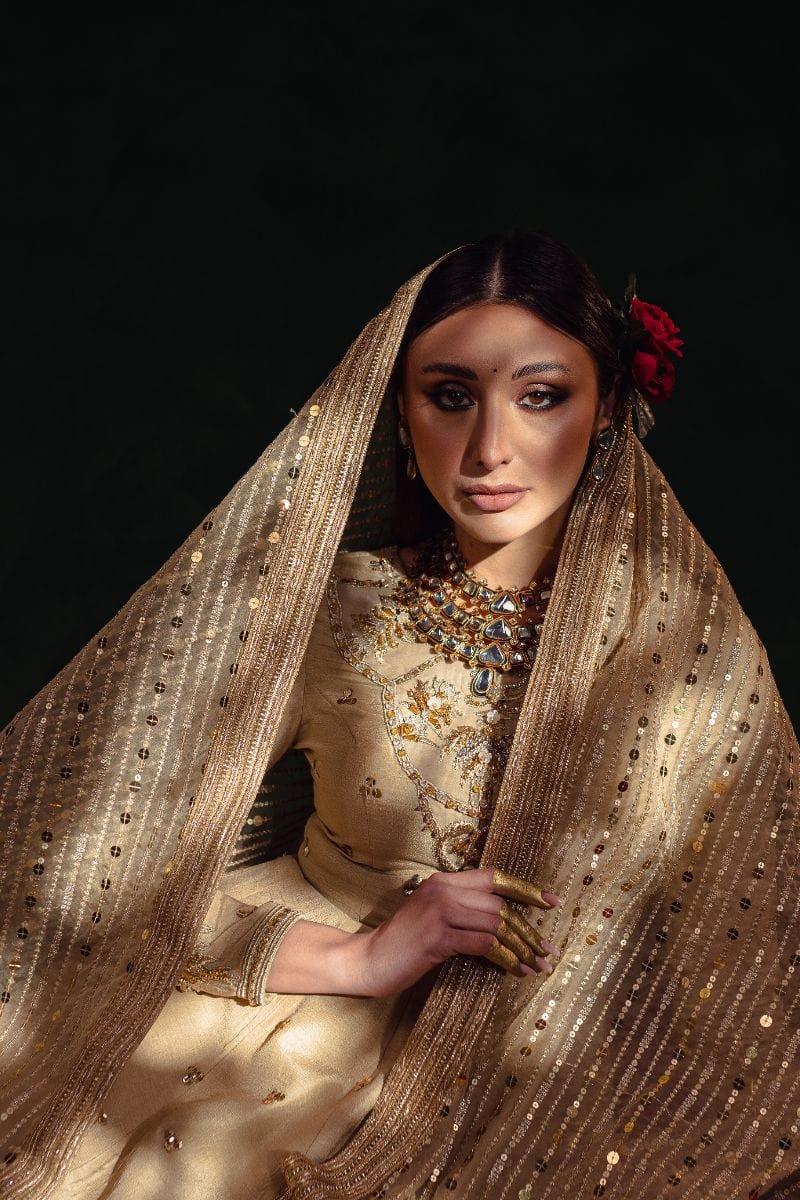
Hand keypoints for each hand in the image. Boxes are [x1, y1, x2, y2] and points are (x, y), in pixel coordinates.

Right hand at [353, 866, 562, 997]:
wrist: (368, 960)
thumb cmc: (404, 943)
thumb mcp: (434, 917)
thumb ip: (463, 911)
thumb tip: (506, 924)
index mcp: (444, 881)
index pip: (494, 877)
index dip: (525, 888)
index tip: (552, 901)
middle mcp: (443, 890)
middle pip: (500, 905)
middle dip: (528, 930)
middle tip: (547, 951)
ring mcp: (439, 912)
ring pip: (496, 924)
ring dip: (521, 947)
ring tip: (537, 965)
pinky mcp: (438, 937)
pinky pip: (483, 944)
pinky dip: (505, 958)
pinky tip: (516, 970)